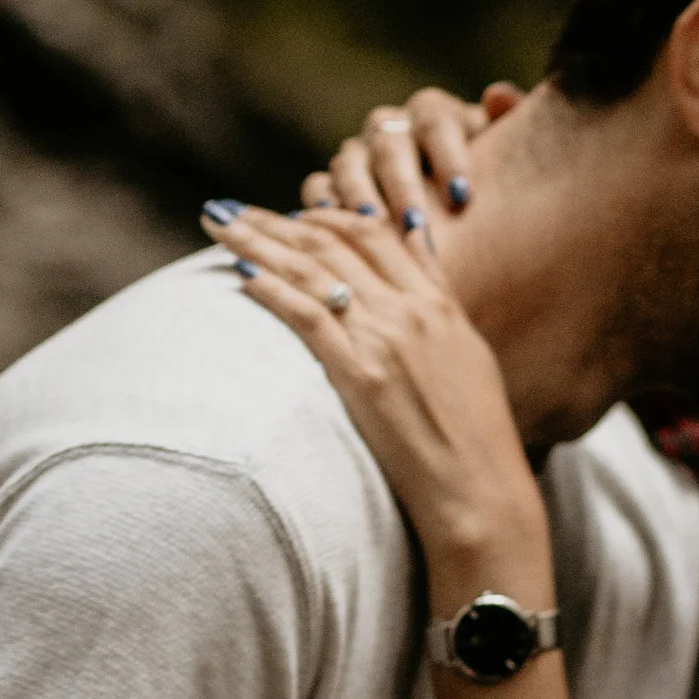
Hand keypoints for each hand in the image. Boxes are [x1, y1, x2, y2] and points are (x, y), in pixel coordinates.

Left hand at [212, 199, 545, 598]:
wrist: (480, 489)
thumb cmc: (477, 436)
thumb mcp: (469, 351)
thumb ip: (441, 295)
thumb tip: (419, 247)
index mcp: (438, 302)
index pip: (372, 232)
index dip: (324, 215)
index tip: (288, 213)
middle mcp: (410, 310)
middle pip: (332, 242)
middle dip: (275, 220)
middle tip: (232, 209)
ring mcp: (385, 339)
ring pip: (311, 268)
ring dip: (258, 241)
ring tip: (218, 224)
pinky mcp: (360, 375)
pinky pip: (307, 315)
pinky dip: (271, 288)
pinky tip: (239, 273)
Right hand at [302, 81, 522, 227]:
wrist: (461, 213)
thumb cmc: (491, 182)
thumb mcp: (511, 155)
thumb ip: (510, 124)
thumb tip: (497, 94)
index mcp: (434, 114)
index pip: (435, 121)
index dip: (447, 156)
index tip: (463, 197)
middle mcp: (392, 128)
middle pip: (389, 144)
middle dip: (402, 185)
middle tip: (416, 223)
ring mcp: (359, 155)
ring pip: (350, 163)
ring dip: (360, 195)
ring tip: (375, 227)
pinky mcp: (333, 183)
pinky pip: (318, 185)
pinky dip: (322, 203)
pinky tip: (332, 228)